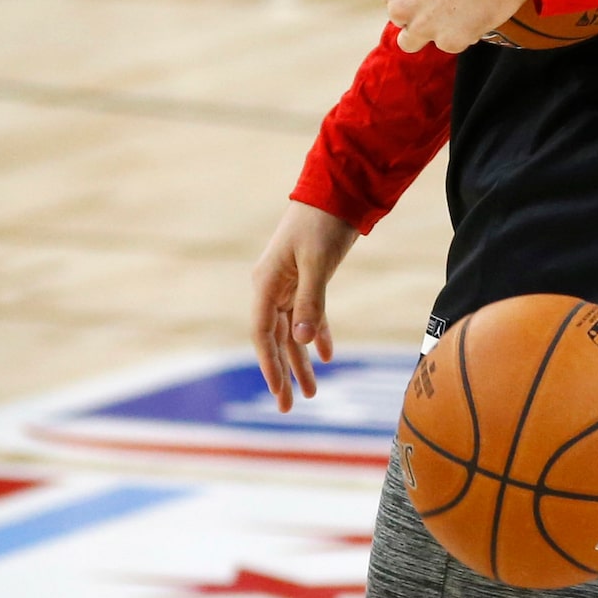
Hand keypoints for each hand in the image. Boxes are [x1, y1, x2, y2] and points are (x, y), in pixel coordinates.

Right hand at [251, 202, 358, 411]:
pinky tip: (328, 355)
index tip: (280, 394)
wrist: (336, 189)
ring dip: (301, 359)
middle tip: (289, 407)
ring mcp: (287, 282)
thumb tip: (302, 342)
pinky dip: (317, 334)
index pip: (262, 334)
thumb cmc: (322, 223)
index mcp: (265, 282)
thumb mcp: (317, 264)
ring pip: (291, 330)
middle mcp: (271, 286)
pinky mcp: (305, 278)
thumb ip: (310, 302)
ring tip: (312, 392)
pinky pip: (307, 314)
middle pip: (274, 338)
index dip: (269, 366)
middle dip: (282, 372)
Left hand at [376, 0, 536, 53]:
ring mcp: (424, 27)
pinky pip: (448, 43)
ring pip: (414, 40)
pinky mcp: (450, 41)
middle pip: (400, 18)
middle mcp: (399, 7)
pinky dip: (460, 33)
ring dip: (429, 29)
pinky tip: (473, 13)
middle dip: (417, 9)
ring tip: (452, 11)